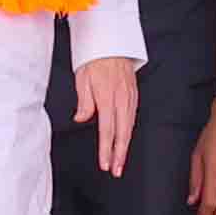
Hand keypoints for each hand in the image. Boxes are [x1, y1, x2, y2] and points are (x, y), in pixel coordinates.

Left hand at [73, 57, 138, 177]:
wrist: (112, 43)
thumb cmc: (94, 60)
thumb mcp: (82, 78)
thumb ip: (84, 101)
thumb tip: (81, 118)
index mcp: (107, 97)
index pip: (107, 129)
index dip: (106, 149)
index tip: (105, 164)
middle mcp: (121, 99)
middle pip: (122, 133)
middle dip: (119, 154)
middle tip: (116, 171)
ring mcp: (130, 98)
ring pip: (129, 127)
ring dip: (124, 146)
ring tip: (120, 162)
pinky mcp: (134, 95)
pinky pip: (132, 118)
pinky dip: (128, 132)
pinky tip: (124, 141)